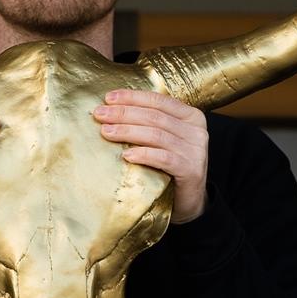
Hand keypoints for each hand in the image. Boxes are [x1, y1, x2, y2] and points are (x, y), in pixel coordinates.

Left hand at [93, 89, 207, 223]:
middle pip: (154, 116)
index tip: (108, 98)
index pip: (158, 100)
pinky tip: (126, 155)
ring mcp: (196, 150)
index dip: (132, 97)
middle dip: (124, 113)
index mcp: (190, 116)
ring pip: (157, 135)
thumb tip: (112, 109)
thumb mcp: (164, 139)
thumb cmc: (171, 166)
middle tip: (100, 114)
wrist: (190, 200)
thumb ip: (148, 123)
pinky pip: (164, 158)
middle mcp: (196, 130)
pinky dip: (143, 154)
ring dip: (128, 132)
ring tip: (106, 132)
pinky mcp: (191, 170)